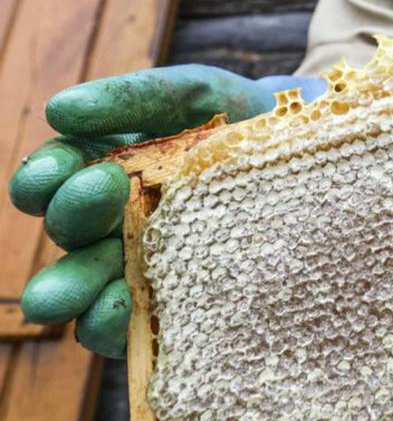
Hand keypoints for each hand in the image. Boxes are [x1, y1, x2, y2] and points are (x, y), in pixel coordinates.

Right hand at [8, 64, 325, 356]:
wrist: (319, 155)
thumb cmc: (247, 119)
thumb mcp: (198, 94)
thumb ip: (135, 97)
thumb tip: (58, 109)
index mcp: (111, 166)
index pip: (59, 174)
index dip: (44, 175)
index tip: (51, 171)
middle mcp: (118, 219)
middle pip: (73, 227)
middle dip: (71, 216)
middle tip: (97, 191)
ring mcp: (145, 264)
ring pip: (87, 284)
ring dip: (68, 287)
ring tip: (55, 296)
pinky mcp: (174, 306)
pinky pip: (128, 326)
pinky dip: (110, 322)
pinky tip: (115, 309)